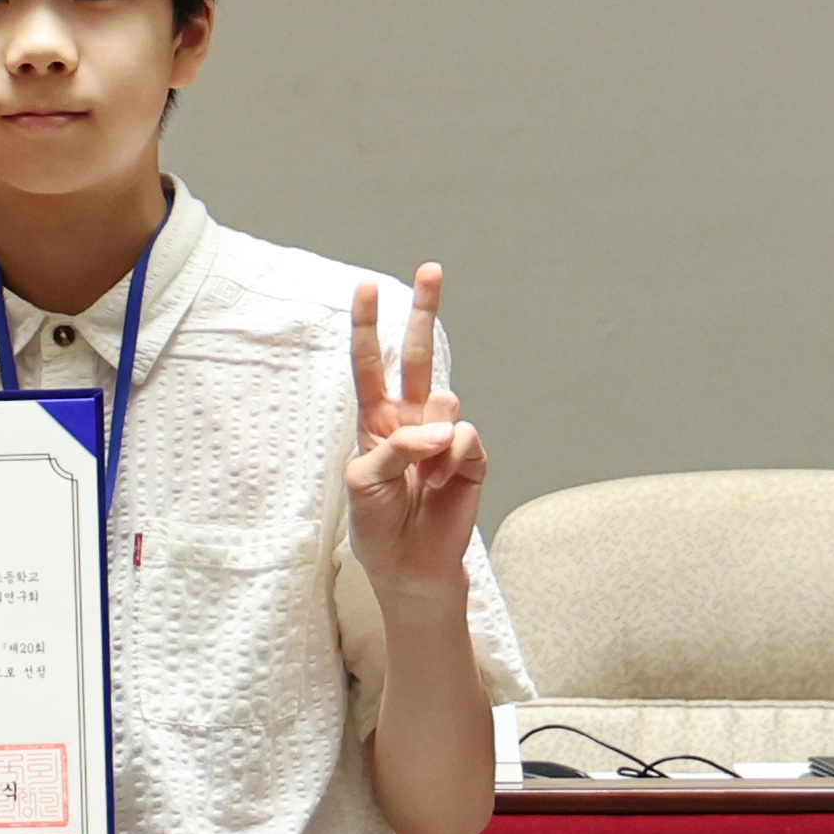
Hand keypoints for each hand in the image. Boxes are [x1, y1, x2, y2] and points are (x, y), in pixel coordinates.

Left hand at [344, 266, 484, 600]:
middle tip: (430, 268)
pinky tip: (440, 486)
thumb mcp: (363, 483)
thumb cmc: (377, 524)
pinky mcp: (470, 457)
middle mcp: (411, 419)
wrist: (410, 565)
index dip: (368, 326)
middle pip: (417, 355)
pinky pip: (465, 439)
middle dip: (424, 311)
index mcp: (376, 420)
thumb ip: (394, 447)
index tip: (366, 287)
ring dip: (431, 442)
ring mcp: (443, 436)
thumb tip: (441, 427)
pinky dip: (451, 462)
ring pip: (445, 401)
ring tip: (421, 480)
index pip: (370, 364)